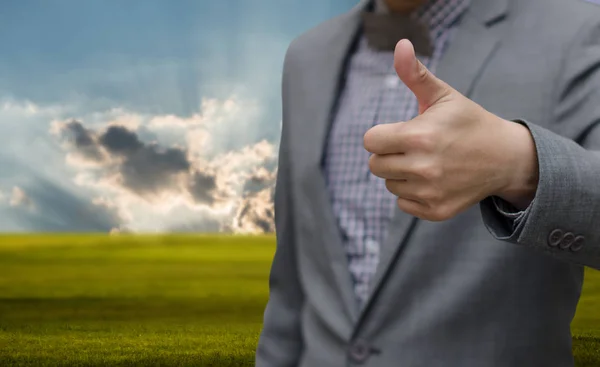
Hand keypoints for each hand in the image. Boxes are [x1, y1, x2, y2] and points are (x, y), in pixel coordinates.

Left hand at [364, 39, 538, 220]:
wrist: (504, 158)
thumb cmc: (468, 122)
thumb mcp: (443, 95)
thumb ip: (415, 74)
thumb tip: (400, 45)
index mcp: (419, 136)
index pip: (370, 141)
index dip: (382, 134)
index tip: (402, 131)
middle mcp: (423, 167)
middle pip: (375, 165)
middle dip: (389, 154)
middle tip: (414, 147)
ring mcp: (430, 192)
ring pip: (389, 184)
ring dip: (401, 174)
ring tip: (426, 162)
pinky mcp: (436, 211)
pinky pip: (403, 204)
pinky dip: (412, 194)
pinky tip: (433, 180)